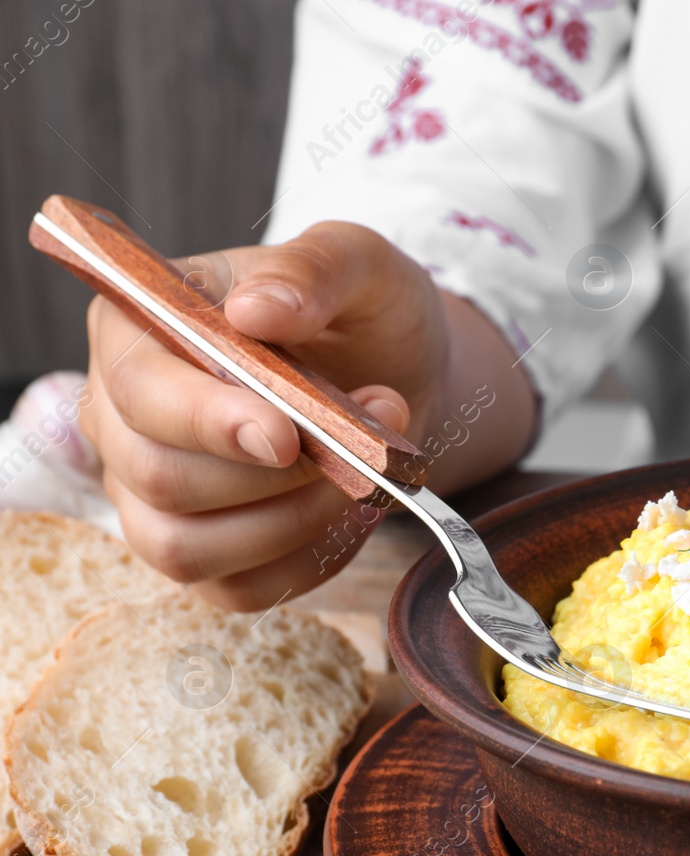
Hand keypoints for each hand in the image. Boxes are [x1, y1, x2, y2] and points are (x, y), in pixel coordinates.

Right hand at [81, 222, 534, 609]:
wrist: (400, 373)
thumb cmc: (362, 313)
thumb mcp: (359, 266)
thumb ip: (313, 271)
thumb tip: (256, 309)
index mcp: (137, 330)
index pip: (137, 390)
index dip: (207, 420)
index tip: (287, 432)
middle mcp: (123, 419)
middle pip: (158, 478)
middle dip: (275, 474)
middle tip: (364, 438)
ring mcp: (151, 495)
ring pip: (186, 548)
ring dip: (294, 520)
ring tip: (365, 472)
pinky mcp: (203, 553)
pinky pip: (238, 589)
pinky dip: (307, 559)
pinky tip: (350, 510)